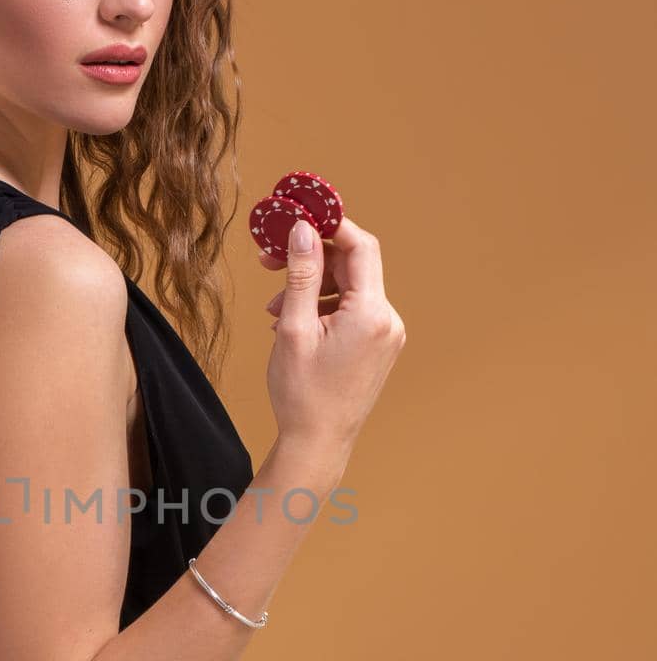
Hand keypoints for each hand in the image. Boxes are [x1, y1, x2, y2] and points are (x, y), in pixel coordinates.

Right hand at [264, 214, 406, 452]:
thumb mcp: (294, 328)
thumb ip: (300, 274)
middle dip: (312, 258)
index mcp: (371, 313)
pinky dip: (324, 306)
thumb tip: (302, 230)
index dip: (329, 225)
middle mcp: (388, 320)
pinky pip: (353, 310)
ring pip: (350, 288)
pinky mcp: (379, 345)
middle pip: (353, 265)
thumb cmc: (302, 394)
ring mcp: (387, 333)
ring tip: (275, 307)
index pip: (359, 246)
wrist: (318, 443)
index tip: (298, 218)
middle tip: (271, 259)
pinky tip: (293, 321)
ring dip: (312, 286)